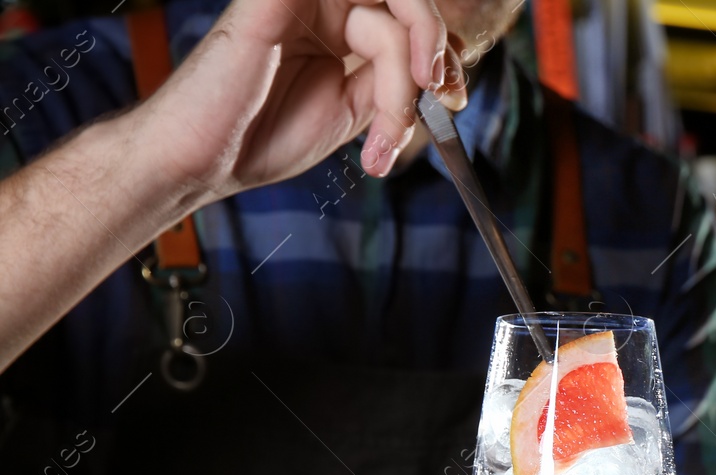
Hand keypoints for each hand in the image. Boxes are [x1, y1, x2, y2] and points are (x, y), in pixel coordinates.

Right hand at [137, 0, 468, 204]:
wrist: (202, 160)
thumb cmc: (261, 139)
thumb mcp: (350, 112)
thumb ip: (391, 84)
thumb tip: (442, 72)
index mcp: (334, 25)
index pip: (408, 17)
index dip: (444, 50)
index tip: (455, 98)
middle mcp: (321, 4)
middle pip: (408, 4)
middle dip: (439, 50)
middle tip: (446, 98)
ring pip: (395, 6)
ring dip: (415, 65)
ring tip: (396, 123)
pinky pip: (363, 5)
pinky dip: (396, 49)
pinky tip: (396, 94)